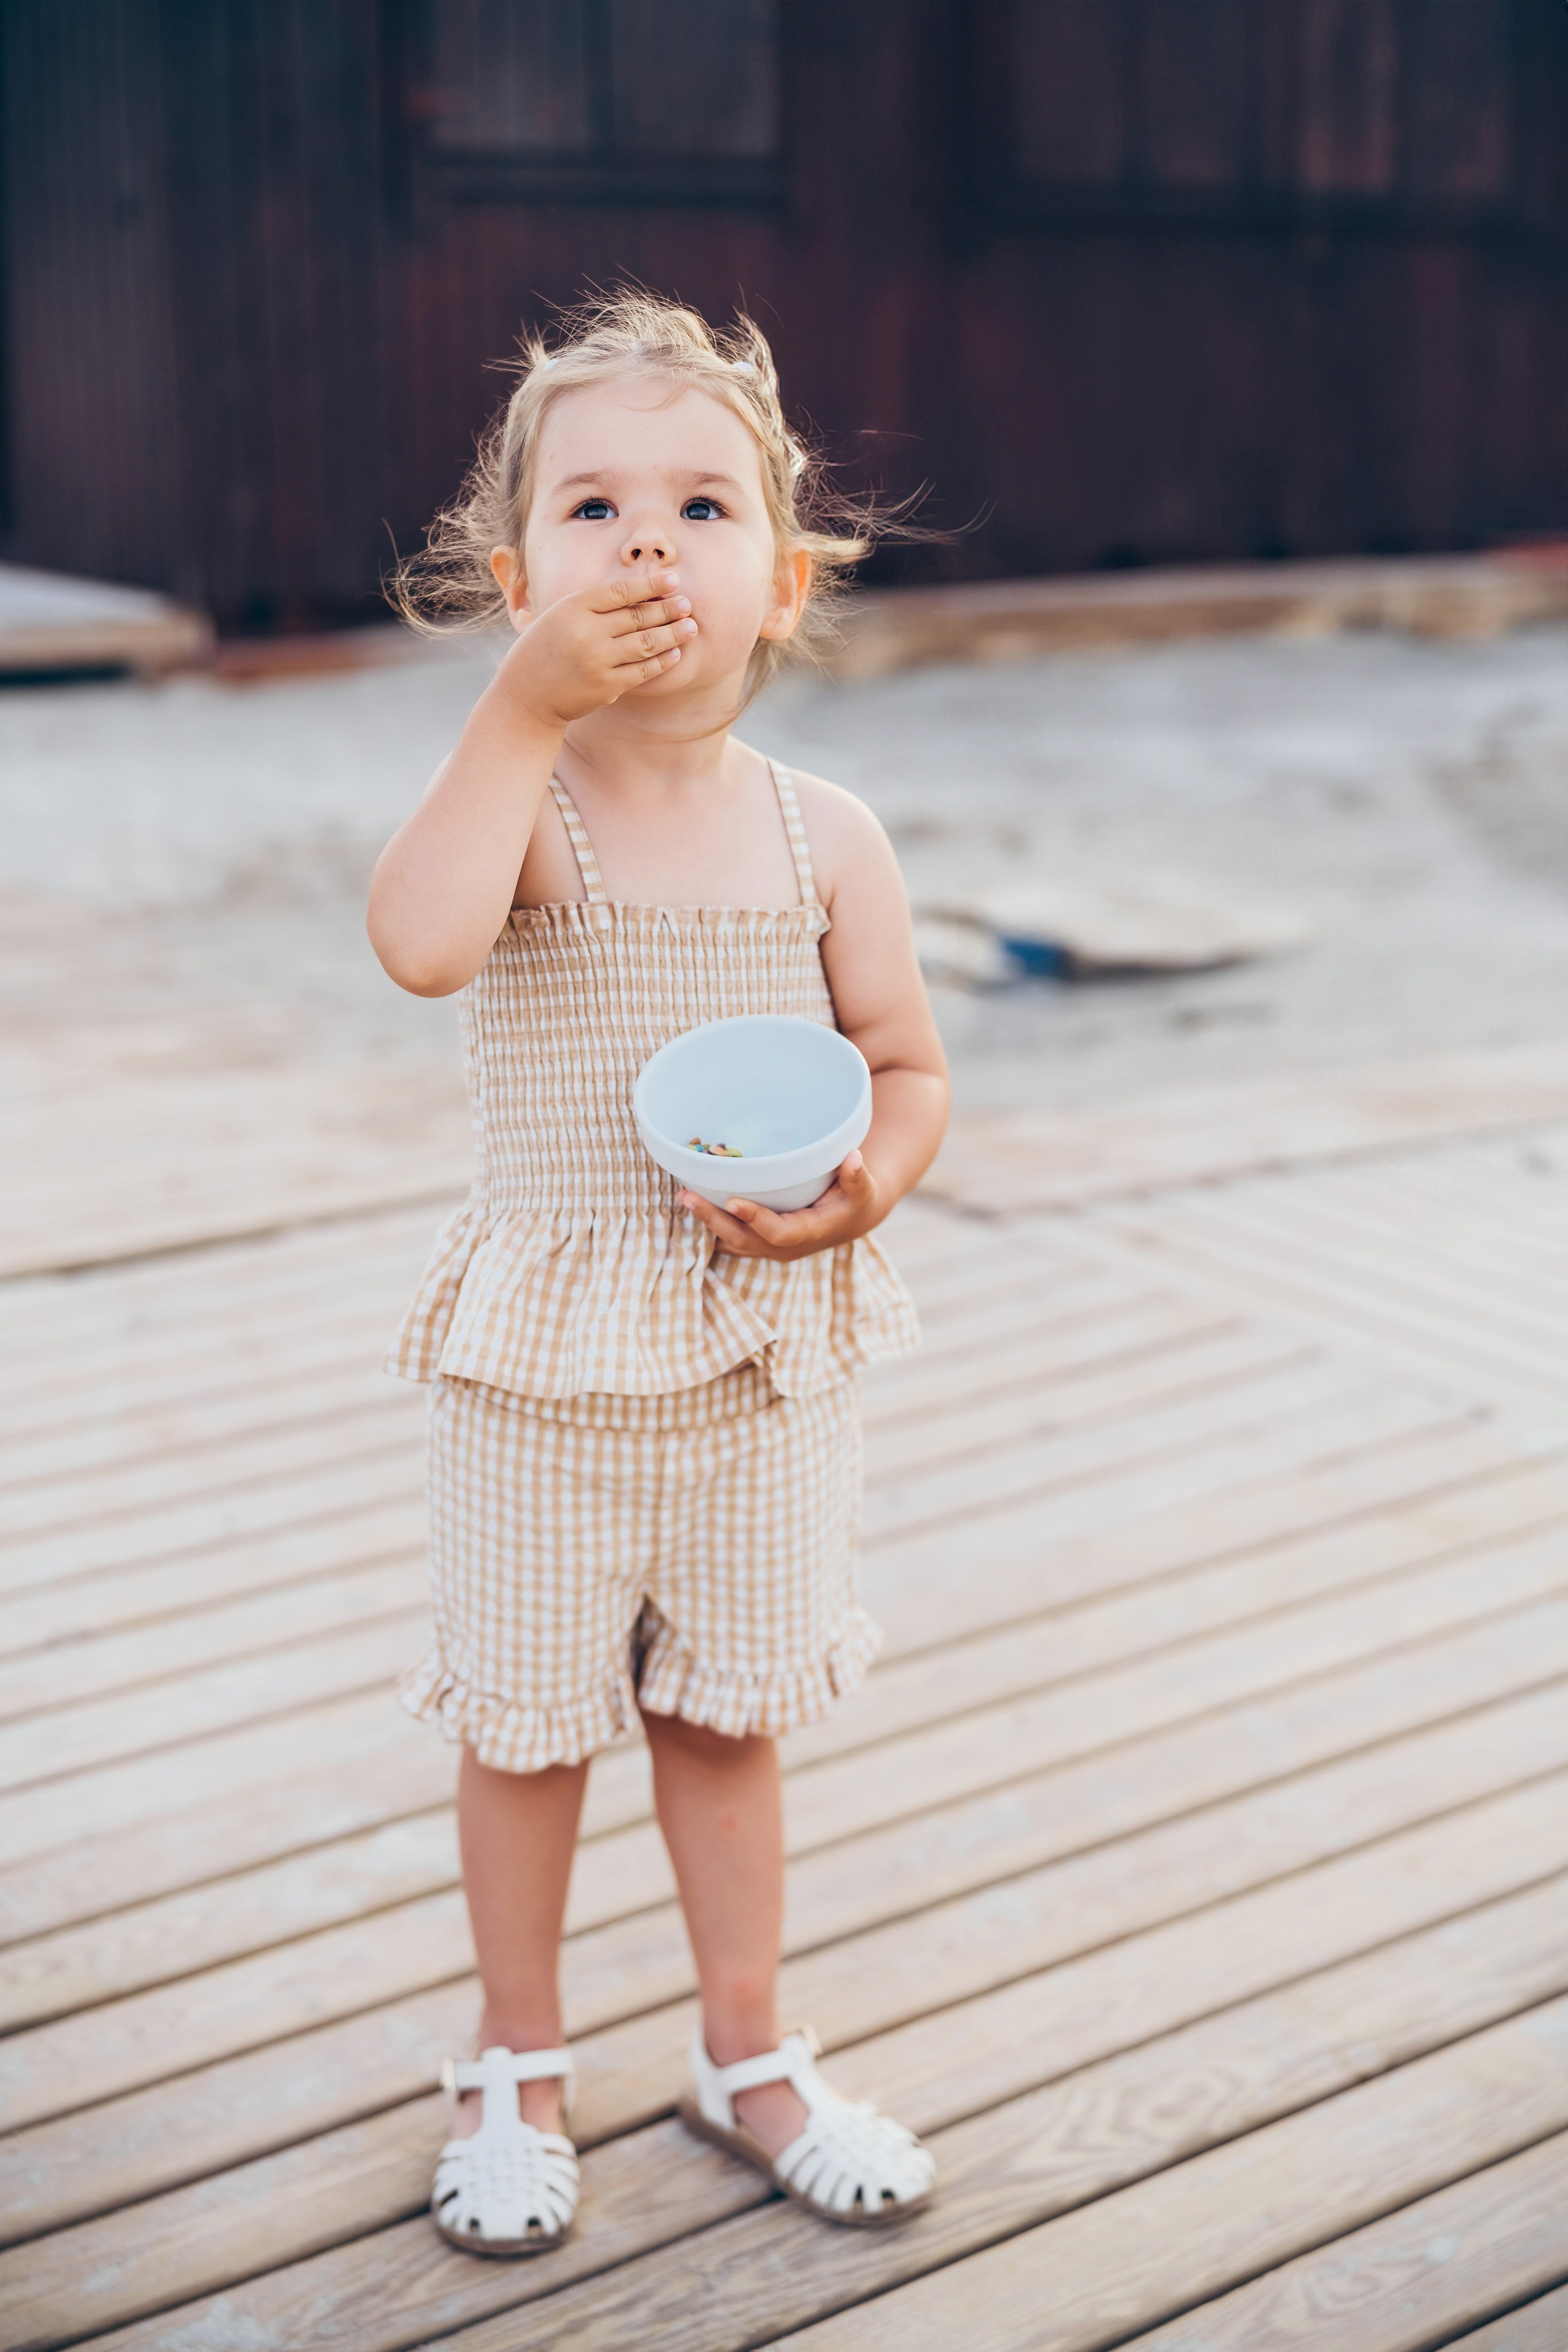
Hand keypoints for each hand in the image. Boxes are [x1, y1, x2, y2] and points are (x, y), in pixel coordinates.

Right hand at [497, 568, 697, 727]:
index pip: (620, 591)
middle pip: (638, 616)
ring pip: (646, 642)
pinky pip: (643, 670)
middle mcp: (586, 632)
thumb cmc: (543, 650)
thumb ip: (590, 605)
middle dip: (668, 609)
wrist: (525, 696)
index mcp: (572, 607)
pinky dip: (662, 661)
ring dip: (672, 633)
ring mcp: (598, 660)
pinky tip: (675, 652)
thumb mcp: (558, 616)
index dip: (651, 585)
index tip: (673, 581)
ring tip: (690, 626)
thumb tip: (637, 593)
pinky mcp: (607, 686)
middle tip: (687, 604)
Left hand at [678, 1149, 879, 1261]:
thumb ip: (858, 1176)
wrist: (849, 1219)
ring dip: (706, 1221)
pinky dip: (710, 1223)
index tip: (732, 1201)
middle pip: (743, 1240)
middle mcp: (784, 1247)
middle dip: (714, 1220)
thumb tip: (854, 1157)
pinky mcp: (760, 1241)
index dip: (755, 1219)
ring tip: (683, 1196)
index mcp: (808, 1233)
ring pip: (732, 1242)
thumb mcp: (863, 1189)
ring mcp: (769, 1247)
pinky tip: (692, 1202)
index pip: (778, 1233)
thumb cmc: (856, 1199)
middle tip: (688, 1196)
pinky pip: (730, 1237)